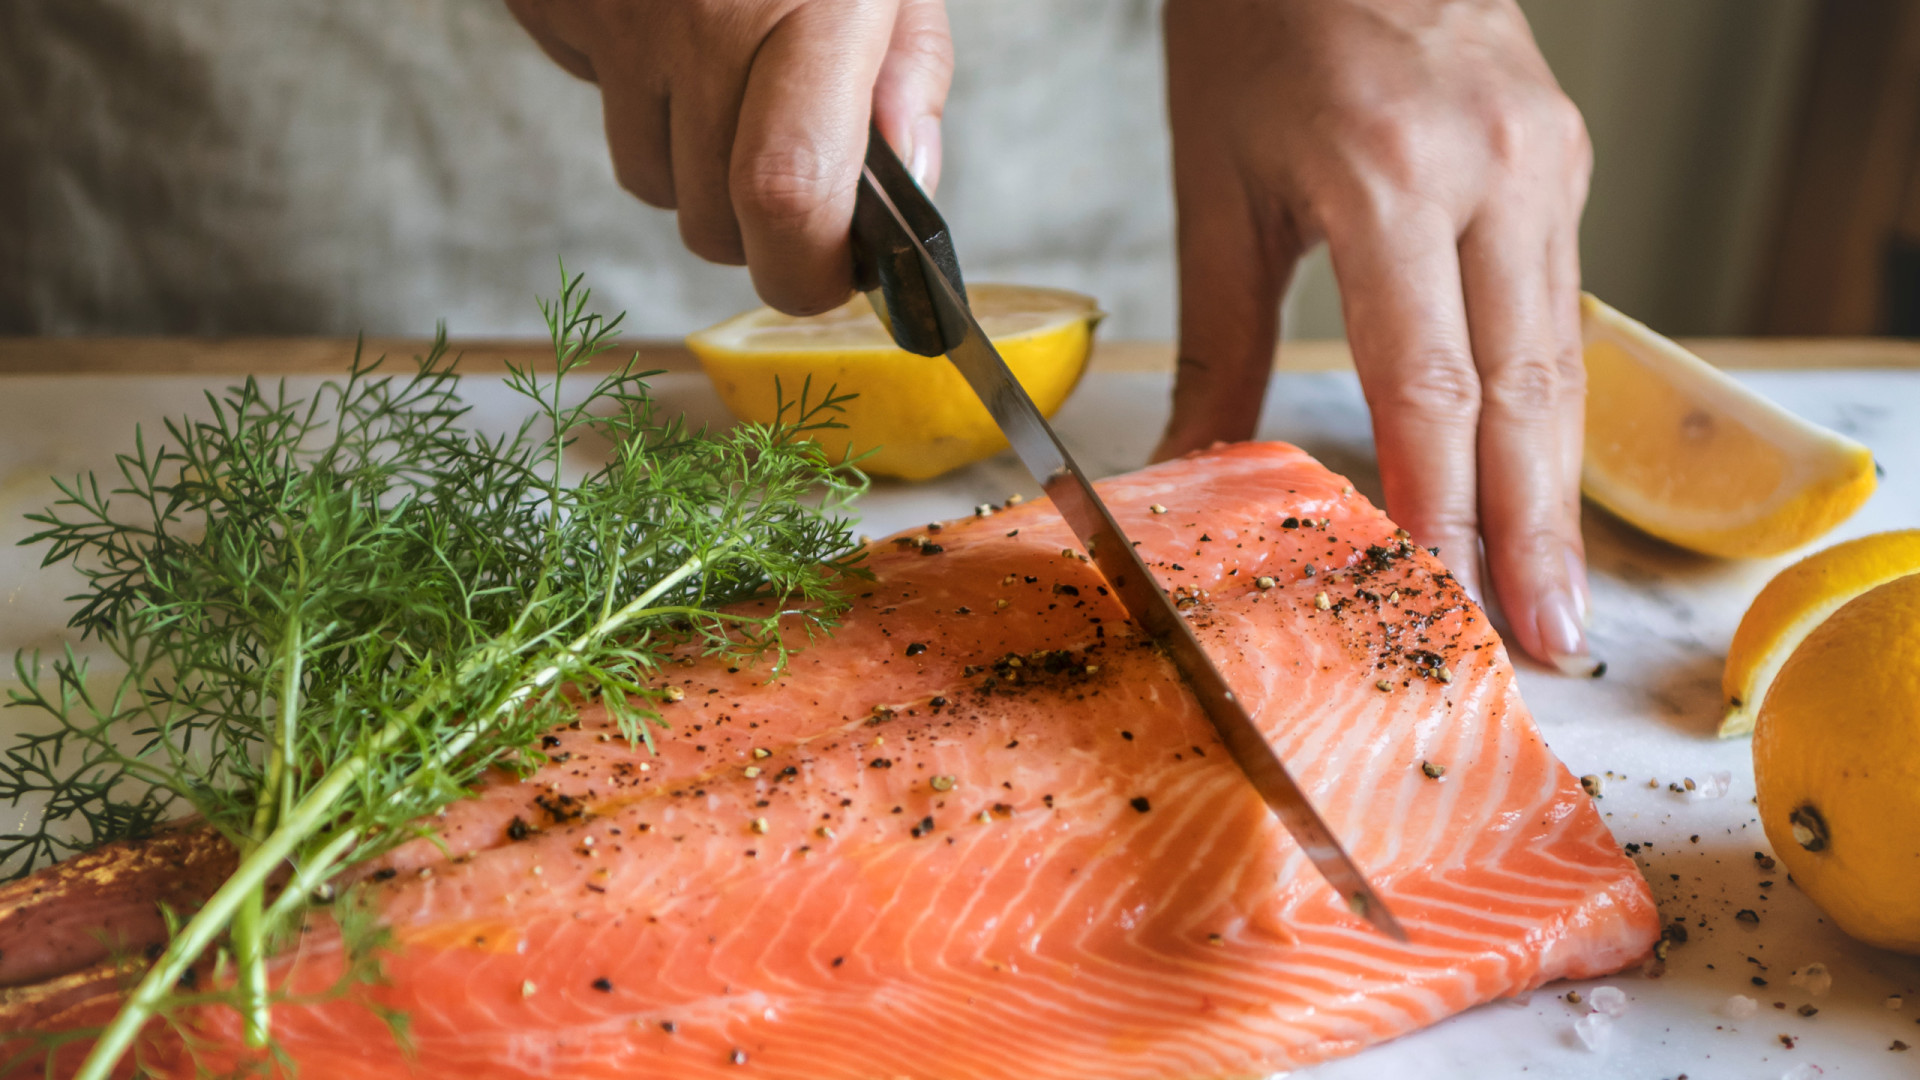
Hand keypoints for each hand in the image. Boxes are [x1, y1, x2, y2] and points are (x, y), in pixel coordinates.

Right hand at [506, 0, 952, 314]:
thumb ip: (910, 79)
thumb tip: (912, 188)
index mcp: (812, 9)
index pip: (787, 196)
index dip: (806, 270)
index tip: (831, 272)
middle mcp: (706, 18)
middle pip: (713, 222)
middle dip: (755, 228)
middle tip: (785, 157)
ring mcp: (618, 16)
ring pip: (648, 179)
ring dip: (690, 160)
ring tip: (722, 66)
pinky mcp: (550, 3)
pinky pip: (594, 101)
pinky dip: (631, 88)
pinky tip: (664, 21)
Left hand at [1157, 0, 1595, 672]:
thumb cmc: (1262, 18)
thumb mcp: (1217, 179)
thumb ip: (1220, 334)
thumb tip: (1198, 464)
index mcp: (1393, 178)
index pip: (1432, 386)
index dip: (1443, 508)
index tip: (1446, 602)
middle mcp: (1494, 173)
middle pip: (1526, 393)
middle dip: (1534, 531)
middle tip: (1545, 643)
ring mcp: (1545, 164)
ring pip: (1562, 359)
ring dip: (1556, 486)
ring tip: (1552, 592)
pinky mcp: (1562, 160)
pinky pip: (1559, 306)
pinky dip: (1546, 406)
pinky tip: (1536, 478)